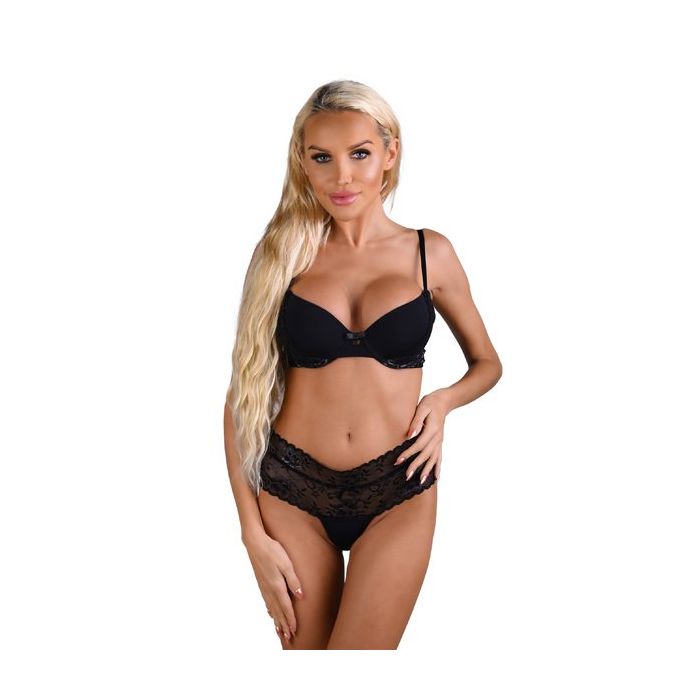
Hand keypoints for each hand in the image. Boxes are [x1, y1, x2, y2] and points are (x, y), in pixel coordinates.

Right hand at [243, 530, 303, 644]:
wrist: (255, 543)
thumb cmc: (273, 551)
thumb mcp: (286, 564)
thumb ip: (293, 580)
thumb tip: (301, 596)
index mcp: (277, 586)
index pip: (286, 607)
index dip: (290, 620)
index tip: (294, 632)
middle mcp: (270, 590)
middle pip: (278, 612)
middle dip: (283, 625)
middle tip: (288, 639)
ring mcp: (264, 587)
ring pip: (271, 608)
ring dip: (276, 620)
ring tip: (280, 632)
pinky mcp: (261, 583)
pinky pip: (266, 601)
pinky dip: (270, 610)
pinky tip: (270, 614)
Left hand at [394, 389, 449, 482]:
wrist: (444, 401)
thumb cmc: (431, 403)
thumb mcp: (422, 408)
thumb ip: (416, 422)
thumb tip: (410, 434)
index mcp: (432, 430)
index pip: (418, 445)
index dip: (408, 454)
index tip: (398, 461)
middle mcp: (437, 438)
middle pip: (426, 455)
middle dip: (416, 466)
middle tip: (406, 476)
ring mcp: (439, 442)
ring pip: (433, 459)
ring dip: (427, 471)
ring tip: (420, 483)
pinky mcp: (439, 443)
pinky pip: (439, 458)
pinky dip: (437, 468)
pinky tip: (436, 479)